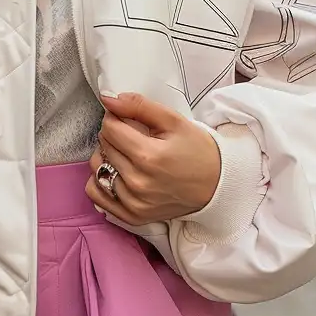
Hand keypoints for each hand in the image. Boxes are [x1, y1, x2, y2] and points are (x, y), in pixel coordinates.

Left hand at [86, 90, 222, 224]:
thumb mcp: (173, 120)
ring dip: (106, 156)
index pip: (109, 128)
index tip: (128, 120)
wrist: (218, 186)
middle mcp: (139, 183)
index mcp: (149, 157)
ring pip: (97, 168)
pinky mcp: (134, 216)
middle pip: (104, 146)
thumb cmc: (197, 151)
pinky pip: (98, 195)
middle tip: (133, 136)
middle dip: (113, 135)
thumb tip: (107, 99)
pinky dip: (100, 181)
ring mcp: (135, 203)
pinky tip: (116, 173)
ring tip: (126, 154)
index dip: (116, 118)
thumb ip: (138, 106)